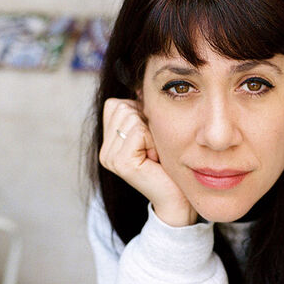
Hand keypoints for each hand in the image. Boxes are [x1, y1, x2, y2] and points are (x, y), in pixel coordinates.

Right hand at [100, 98, 196, 226]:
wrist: (179, 199)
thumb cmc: (171, 165)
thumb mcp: (155, 132)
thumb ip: (143, 111)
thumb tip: (140, 84)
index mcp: (109, 142)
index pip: (116, 103)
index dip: (141, 114)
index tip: (151, 140)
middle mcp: (105, 150)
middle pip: (122, 106)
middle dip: (146, 122)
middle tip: (155, 148)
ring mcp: (109, 157)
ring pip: (130, 116)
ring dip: (151, 132)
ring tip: (156, 154)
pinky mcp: (119, 163)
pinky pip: (137, 130)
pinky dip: (153, 140)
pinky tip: (156, 159)